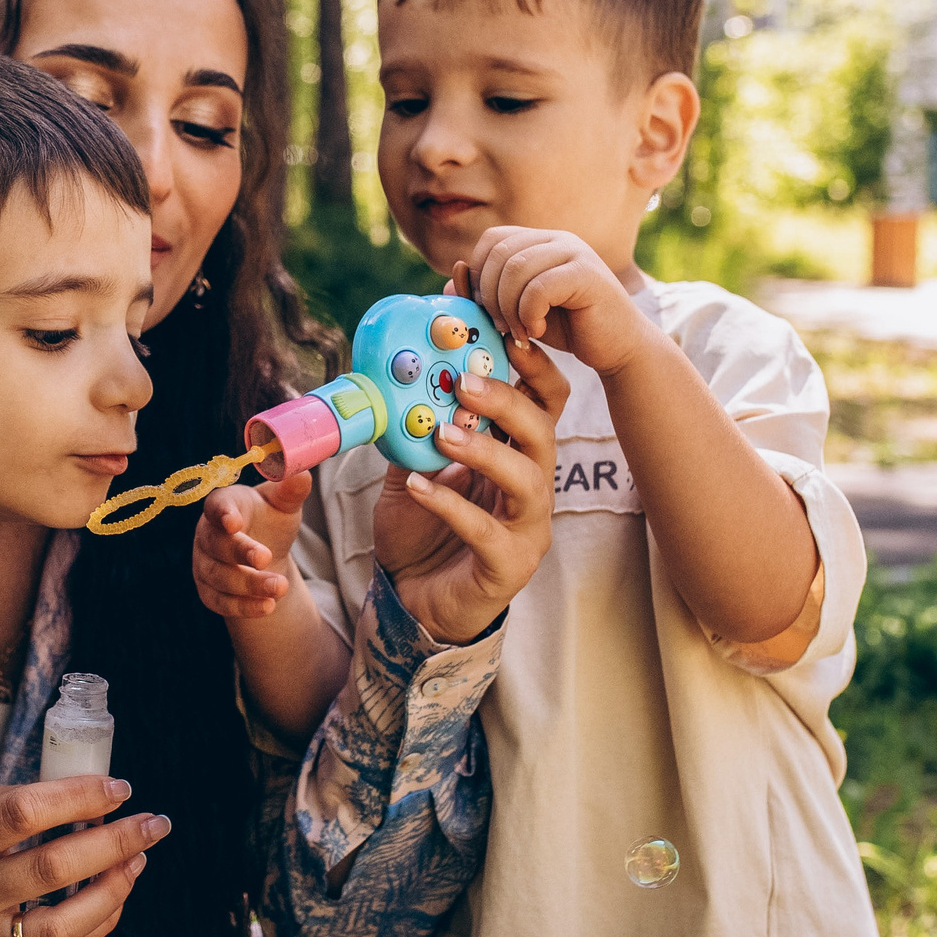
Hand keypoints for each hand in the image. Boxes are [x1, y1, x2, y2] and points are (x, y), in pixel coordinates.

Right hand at [0, 777, 168, 936]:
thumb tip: (67, 793)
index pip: (23, 812)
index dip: (76, 796)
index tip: (117, 787)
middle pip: (53, 867)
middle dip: (116, 841)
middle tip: (155, 821)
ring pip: (63, 927)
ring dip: (113, 892)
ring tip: (138, 861)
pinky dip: (96, 925)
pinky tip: (116, 895)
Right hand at [193, 471, 312, 618]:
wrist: (261, 554)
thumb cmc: (269, 519)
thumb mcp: (283, 504)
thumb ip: (291, 490)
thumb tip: (302, 474)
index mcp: (223, 505)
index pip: (216, 506)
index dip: (222, 513)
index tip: (234, 522)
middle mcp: (207, 534)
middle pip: (216, 545)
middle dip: (241, 552)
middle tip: (266, 558)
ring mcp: (204, 564)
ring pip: (219, 577)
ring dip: (249, 584)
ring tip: (280, 587)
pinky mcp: (209, 591)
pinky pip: (220, 602)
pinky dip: (244, 606)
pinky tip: (268, 606)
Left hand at [372, 350, 568, 644]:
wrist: (411, 601)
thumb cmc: (420, 532)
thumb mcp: (412, 469)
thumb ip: (413, 432)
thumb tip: (393, 379)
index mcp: (515, 456)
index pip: (543, 404)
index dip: (534, 369)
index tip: (508, 336)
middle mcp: (531, 488)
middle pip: (542, 433)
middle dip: (507, 403)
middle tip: (465, 383)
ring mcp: (526, 530)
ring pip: (527, 480)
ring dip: (485, 450)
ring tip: (442, 432)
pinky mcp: (508, 567)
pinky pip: (485, 532)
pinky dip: (451, 504)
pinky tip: (417, 485)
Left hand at [456, 229, 655, 375]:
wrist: (617, 347)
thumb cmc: (567, 328)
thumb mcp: (518, 310)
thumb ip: (488, 295)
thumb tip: (451, 282)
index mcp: (539, 241)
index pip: (491, 240)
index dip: (479, 274)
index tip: (486, 309)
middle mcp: (557, 239)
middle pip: (499, 253)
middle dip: (490, 294)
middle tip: (500, 326)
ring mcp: (574, 252)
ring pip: (515, 269)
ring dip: (507, 307)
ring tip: (518, 332)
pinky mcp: (587, 274)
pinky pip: (539, 287)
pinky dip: (527, 314)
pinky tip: (536, 331)